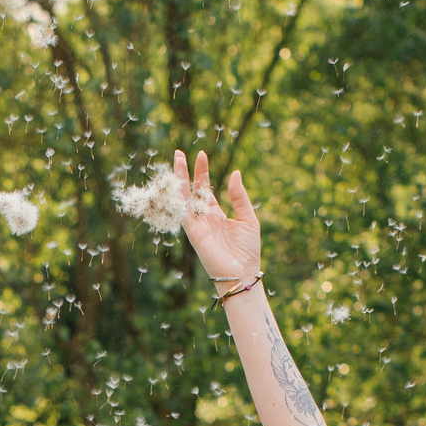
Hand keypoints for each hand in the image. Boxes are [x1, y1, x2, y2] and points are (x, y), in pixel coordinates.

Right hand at [175, 149, 259, 283]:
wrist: (242, 273)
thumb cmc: (248, 250)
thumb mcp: (248, 218)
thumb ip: (239, 197)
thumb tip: (235, 173)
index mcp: (217, 215)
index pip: (205, 190)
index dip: (202, 172)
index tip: (201, 155)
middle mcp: (204, 219)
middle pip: (191, 191)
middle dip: (185, 172)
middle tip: (180, 153)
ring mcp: (196, 225)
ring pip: (183, 198)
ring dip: (179, 179)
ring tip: (177, 159)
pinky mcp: (193, 232)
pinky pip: (182, 211)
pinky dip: (178, 196)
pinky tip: (176, 181)